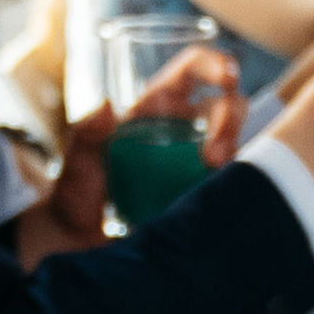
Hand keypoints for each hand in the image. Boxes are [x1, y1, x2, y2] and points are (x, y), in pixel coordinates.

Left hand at [43, 44, 246, 251]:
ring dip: (233, 154)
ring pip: (235, 143)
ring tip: (213, 177)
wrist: (83, 247)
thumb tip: (106, 107)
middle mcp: (183, 130)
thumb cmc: (77, 200)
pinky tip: (223, 196)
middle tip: (214, 157)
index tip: (229, 77)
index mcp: (155, 108)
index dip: (215, 65)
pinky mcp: (206, 193)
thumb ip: (85, 136)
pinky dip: (237, 185)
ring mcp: (198, 163)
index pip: (192, 71)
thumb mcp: (76, 166)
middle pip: (226, 106)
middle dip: (229, 123)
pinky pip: (233, 182)